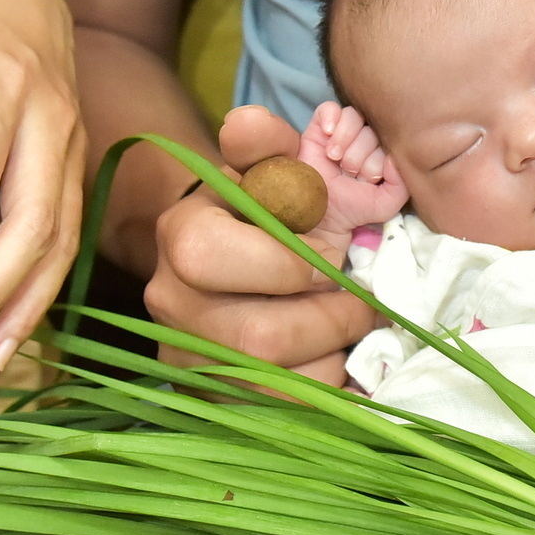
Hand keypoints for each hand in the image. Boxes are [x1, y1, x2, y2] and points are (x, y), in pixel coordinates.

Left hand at [0, 0, 83, 373]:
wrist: (27, 5)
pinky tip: (14, 329)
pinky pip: (70, 240)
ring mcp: (75, 150)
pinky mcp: (81, 173)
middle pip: (32, 220)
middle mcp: (50, 123)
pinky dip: (43, 290)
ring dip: (26, 305)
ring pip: (62, 240)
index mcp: (0, 90)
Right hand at [147, 105, 376, 386]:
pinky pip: (284, 411)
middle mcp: (171, 303)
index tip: (331, 254)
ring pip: (275, 382)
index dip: (293, 264)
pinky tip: (331, 359)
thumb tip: (250, 123)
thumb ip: (268, 145)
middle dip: (331, 319)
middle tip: (363, 303)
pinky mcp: (213, 402)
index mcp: (182, 236)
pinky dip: (324, 385)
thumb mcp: (269, 173)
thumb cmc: (265, 216)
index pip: (218, 258)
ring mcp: (187, 360)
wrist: (230, 268)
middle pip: (259, 337)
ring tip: (349, 329)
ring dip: (332, 355)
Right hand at [296, 101, 409, 241]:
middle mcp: (363, 139)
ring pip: (352, 116)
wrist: (321, 216)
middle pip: (370, 127)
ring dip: (345, 139)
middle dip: (360, 153)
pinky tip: (328, 135)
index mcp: (382, 153)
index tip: (367, 179)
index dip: (378, 158)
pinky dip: (330, 118)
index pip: (388, 138)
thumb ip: (400, 184)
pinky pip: (329, 108)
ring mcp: (341, 132)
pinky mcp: (318, 128)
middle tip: (349, 173)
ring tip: (335, 158)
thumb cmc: (353, 209)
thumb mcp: (385, 204)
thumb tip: (394, 157)